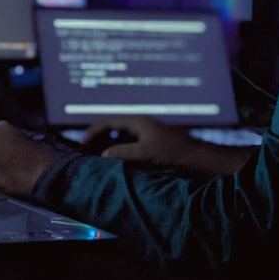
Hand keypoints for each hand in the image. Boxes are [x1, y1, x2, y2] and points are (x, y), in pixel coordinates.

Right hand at [83, 115, 254, 174]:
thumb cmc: (172, 153)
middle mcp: (140, 122)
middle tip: (85, 149)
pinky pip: (129, 140)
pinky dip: (118, 147)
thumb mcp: (144, 153)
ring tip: (97, 154)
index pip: (107, 121)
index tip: (81, 143)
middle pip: (112, 125)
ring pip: (120, 134)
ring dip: (108, 142)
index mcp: (136, 121)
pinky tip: (116, 158)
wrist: (197, 156)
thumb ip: (122, 152)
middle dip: (98, 136)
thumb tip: (103, 154)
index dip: (92, 131)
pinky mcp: (151, 139)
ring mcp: (146, 130)